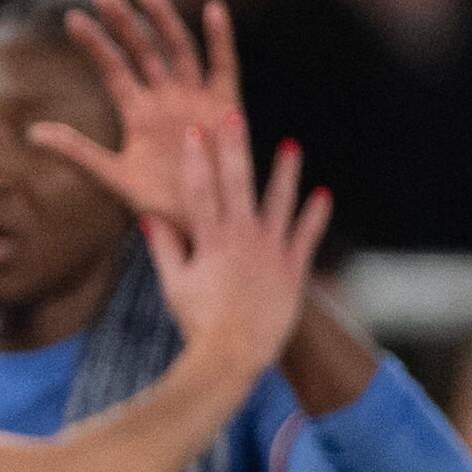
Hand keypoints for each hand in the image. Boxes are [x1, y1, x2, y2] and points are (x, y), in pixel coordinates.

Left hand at [32, 0, 244, 224]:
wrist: (201, 222)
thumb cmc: (158, 203)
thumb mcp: (112, 175)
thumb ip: (76, 150)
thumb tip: (30, 133)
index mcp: (137, 112)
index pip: (112, 69)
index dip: (94, 44)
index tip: (72, 18)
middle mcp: (165, 98)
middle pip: (142, 50)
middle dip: (122, 21)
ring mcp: (195, 98)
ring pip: (178, 49)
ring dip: (162, 19)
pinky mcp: (226, 104)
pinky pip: (224, 66)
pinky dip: (220, 39)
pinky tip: (213, 10)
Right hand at [137, 101, 325, 388]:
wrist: (232, 355)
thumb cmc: (198, 321)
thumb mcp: (174, 285)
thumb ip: (164, 248)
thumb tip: (148, 217)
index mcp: (210, 240)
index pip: (200, 190)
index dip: (197, 159)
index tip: (195, 131)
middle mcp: (242, 238)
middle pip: (238, 184)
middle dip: (235, 147)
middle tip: (234, 116)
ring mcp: (271, 251)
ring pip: (279, 202)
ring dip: (285, 173)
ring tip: (290, 146)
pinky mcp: (293, 269)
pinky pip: (306, 236)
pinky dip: (315, 215)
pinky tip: (322, 195)